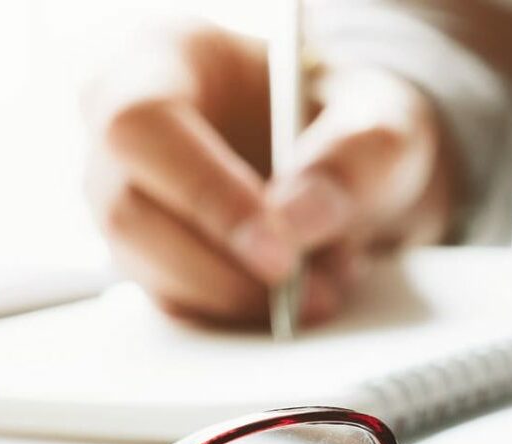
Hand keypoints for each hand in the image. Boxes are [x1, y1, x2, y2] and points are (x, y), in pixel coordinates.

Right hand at [82, 21, 450, 325]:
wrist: (361, 170)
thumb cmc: (357, 123)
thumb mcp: (384, 121)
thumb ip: (352, 159)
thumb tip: (295, 221)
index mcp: (170, 58)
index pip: (143, 124)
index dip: (205, 193)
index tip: (278, 251)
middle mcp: (126, 128)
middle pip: (129, 210)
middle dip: (226, 269)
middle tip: (311, 291)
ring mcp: (129, 198)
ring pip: (148, 270)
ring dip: (241, 298)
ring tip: (325, 288)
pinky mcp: (152, 259)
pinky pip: (177, 306)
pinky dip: (242, 317)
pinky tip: (301, 298)